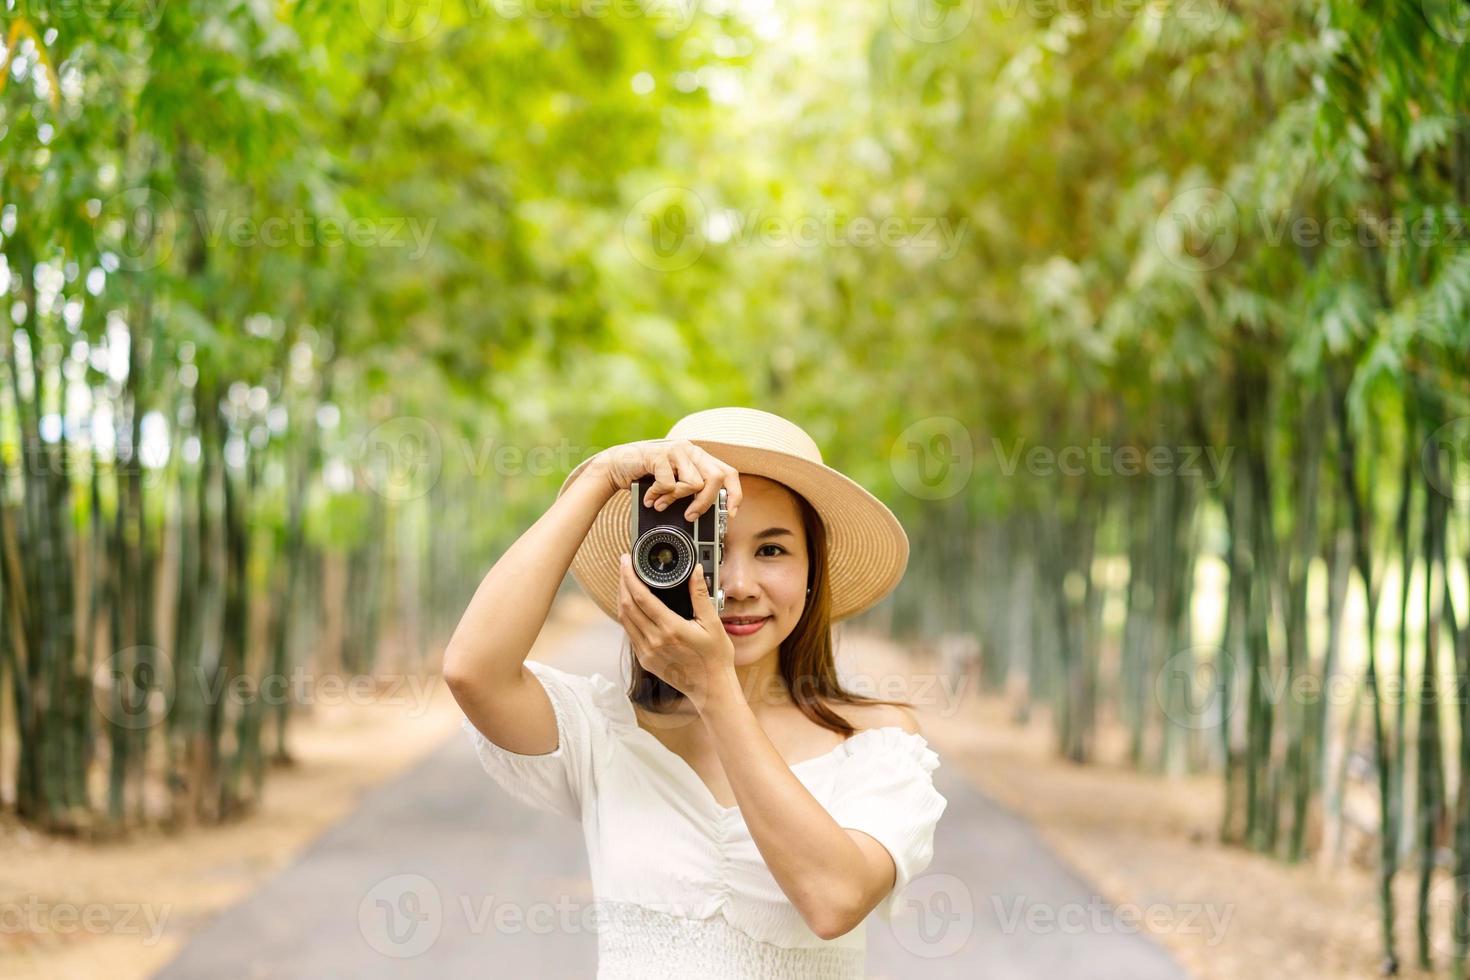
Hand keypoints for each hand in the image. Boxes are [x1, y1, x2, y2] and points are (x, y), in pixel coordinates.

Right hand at [591, 438, 742, 520]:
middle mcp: (690, 450)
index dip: (734, 494)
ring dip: (675, 499)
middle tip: (690, 515)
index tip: (730, 514)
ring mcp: (675, 450)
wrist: (616, 466)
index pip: (728, 472)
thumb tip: (711, 513)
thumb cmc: (646, 476)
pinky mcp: (659, 455)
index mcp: (699, 457)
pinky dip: (658, 495)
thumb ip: (692, 489)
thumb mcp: (675, 482)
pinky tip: (650, 497)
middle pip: (716, 478)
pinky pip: (669, 484)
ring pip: (694, 483)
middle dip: (705, 503)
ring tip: (662, 502)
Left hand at [617, 551, 734, 712]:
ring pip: (624, 619)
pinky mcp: (645, 660)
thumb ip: (700, 595)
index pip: (641, 597)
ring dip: (622, 598)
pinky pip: (630, 633)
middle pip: (627, 605)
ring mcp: (647, 652)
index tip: (627, 562)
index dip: (629, 576)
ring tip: (626, 582)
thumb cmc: (715, 657)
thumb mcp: (712, 623)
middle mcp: (654, 641)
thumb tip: (695, 571)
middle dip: (622, 582)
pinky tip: (633, 606)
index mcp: (670, 629)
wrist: (711, 688)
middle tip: (624, 566)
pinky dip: (628, 616)